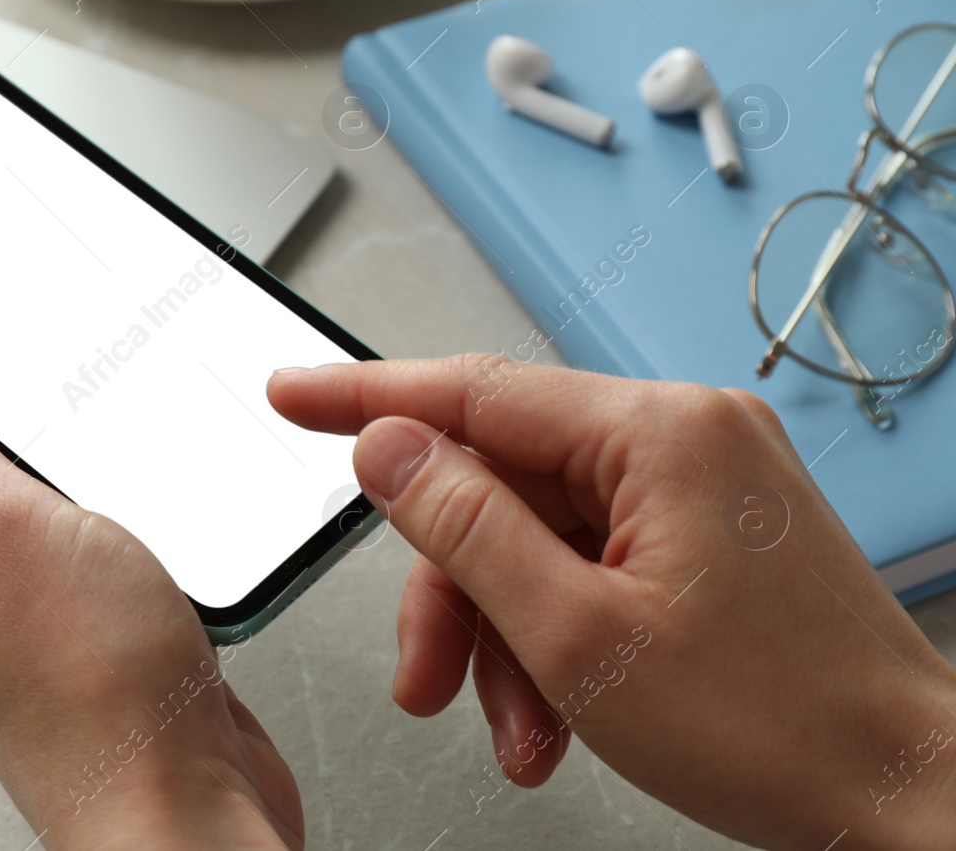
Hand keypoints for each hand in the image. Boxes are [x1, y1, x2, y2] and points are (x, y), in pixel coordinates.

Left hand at [0, 357, 303, 850]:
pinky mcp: (108, 642)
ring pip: (42, 517)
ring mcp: (43, 623)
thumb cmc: (96, 692)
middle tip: (18, 366)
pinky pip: (100, 559)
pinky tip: (140, 509)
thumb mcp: (2, 529)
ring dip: (65, 471)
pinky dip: (117, 523)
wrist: (183, 811)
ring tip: (79, 424)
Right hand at [268, 357, 955, 850]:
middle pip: (500, 483)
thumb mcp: (578, 636)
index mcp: (658, 433)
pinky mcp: (707, 530)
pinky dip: (556, 632)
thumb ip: (465, 526)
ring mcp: (700, 482)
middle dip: (453, 588)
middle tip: (427, 675)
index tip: (292, 392)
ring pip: (538, 532)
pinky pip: (589, 557)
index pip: (471, 389)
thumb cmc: (783, 728)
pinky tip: (556, 713)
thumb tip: (388, 448)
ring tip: (514, 727)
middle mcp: (684, 436)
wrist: (907, 796)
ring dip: (504, 632)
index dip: (363, 396)